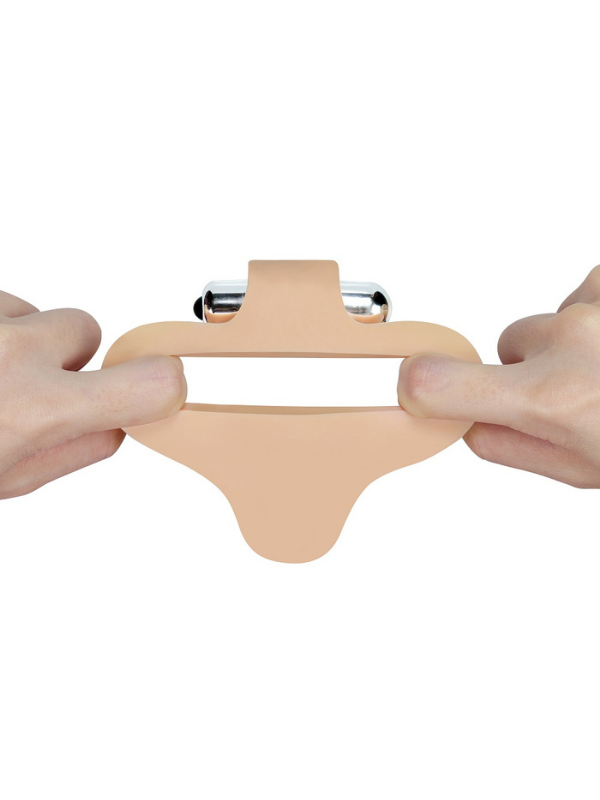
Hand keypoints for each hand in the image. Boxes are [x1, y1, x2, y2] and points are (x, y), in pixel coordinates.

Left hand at [0, 291, 186, 498]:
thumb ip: (75, 450)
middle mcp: (12, 350)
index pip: (147, 384)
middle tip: (25, 390)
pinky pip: (1, 304)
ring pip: (35, 312)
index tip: (161, 388)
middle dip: (67, 356)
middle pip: (85, 328)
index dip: (161, 386)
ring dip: (20, 340)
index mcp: (33, 409)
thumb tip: (116, 421)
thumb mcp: (9, 479)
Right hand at [397, 265, 599, 488]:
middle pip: (507, 345)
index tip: (411, 389)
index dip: (417, 388)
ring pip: (548, 322)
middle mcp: (571, 340)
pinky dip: (594, 321)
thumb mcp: (580, 469)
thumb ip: (507, 446)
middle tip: (575, 398)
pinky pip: (582, 298)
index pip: (438, 384)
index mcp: (553, 399)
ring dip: (568, 346)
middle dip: (528, 370)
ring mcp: (594, 305)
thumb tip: (467, 421)